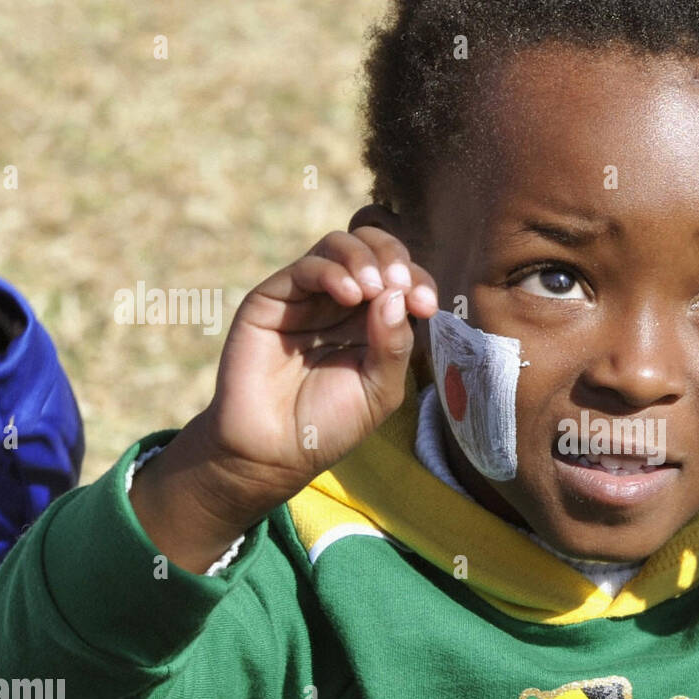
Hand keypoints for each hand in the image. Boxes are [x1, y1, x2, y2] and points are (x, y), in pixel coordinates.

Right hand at [132, 218, 438, 570]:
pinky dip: (333, 272)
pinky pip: (305, 268)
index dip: (416, 280)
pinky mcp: (272, 300)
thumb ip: (394, 345)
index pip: (400, 279)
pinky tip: (352, 295)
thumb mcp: (379, 390)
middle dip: (394, 258)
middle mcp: (339, 302)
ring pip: (338, 247)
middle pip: (371, 250)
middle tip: (403, 286)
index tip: (426, 305)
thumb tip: (398, 295)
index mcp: (371, 321)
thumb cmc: (329, 425)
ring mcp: (305, 298)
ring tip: (375, 288)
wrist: (274, 451)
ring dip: (364, 259)